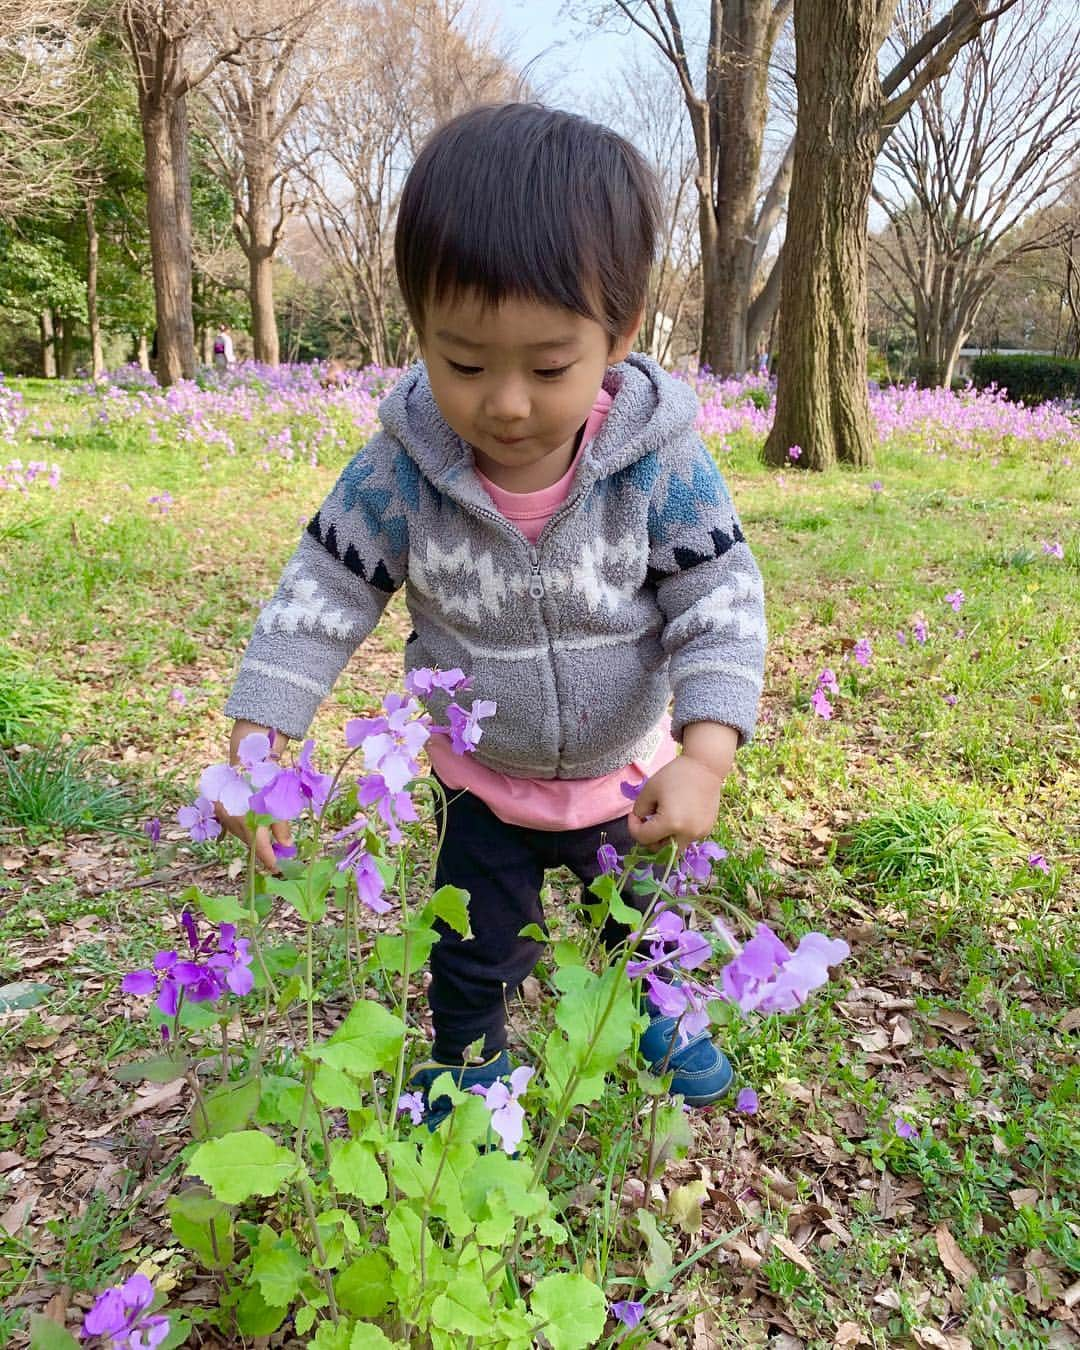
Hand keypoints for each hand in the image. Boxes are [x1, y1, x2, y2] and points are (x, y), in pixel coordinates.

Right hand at [214, 720, 292, 872]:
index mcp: (247, 818)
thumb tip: (287, 846)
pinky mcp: (220, 811)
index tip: (279, 869)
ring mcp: (223, 816)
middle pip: (249, 843)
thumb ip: (281, 826)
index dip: (270, 860)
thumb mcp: (279, 803)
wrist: (248, 759)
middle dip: (264, 850)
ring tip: (271, 844)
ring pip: (242, 835)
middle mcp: (232, 819)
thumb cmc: (267, 780)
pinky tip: (257, 829)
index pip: (259, 847)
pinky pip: (236, 827)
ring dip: (255, 840)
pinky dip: (247, 830)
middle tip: (279, 857)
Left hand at [626, 722, 736, 851]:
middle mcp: (687, 834)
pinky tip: (680, 813)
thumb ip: (639, 810)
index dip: (634, 827)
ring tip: (665, 815)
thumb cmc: (675, 775)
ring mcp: (699, 834)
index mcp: (671, 823)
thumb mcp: (649, 790)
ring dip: (665, 836)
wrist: (706, 767)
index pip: (644, 838)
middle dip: (650, 837)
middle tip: (648, 820)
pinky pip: (687, 838)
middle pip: (660, 849)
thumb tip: (641, 823)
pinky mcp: (707, 830)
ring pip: (674, 845)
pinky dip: (679, 831)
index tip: (635, 814)